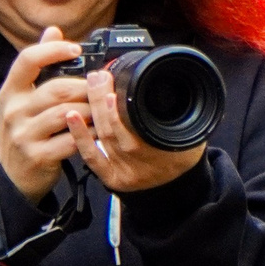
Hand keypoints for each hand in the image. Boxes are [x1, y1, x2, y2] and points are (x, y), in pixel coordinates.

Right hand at [0, 30, 99, 203]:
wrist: (10, 174)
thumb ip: (39, 64)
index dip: (53, 50)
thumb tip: (53, 31)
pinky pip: (70, 141)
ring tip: (101, 111)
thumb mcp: (23, 97)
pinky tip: (95, 134)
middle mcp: (14, 110)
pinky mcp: (38, 155)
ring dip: (90, 112)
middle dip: (85, 88)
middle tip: (101, 89)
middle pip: (57, 89)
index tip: (76, 49)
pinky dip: (88, 136)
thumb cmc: (23, 130)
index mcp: (11, 91)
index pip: (27, 60)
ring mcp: (24, 134)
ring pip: (67, 114)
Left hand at [70, 66, 207, 194]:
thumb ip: (179, 112)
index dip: (120, 110)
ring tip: (89, 86)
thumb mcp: (192, 134)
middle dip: (102, 99)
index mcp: (164, 150)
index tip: (113, 87)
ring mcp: (124, 170)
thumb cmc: (183, 156)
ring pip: (103, 137)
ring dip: (92, 110)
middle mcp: (142, 162)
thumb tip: (167, 83)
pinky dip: (80, 136)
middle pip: (115, 128)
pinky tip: (72, 117)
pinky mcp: (111, 176)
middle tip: (98, 78)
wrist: (178, 188)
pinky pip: (91, 156)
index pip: (136, 126)